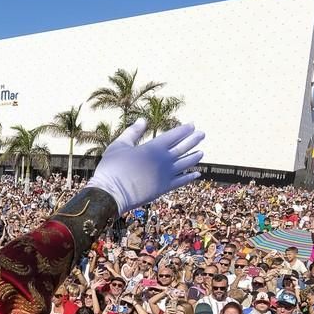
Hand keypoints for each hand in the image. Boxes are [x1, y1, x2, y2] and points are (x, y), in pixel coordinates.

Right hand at [89, 120, 205, 212]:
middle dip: (194, 140)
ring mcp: (166, 175)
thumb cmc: (112, 168)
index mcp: (153, 147)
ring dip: (194, 157)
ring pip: (185, 164)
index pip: (173, 135)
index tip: (192, 125)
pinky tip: (197, 174)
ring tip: (201, 153)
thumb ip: (133, 132)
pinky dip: (190, 177)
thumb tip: (142, 120)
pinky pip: (181, 181)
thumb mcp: (119, 145)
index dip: (184, 130)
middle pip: (183, 148)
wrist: (111, 194)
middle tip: (202, 134)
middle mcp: (163, 160)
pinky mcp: (164, 188)